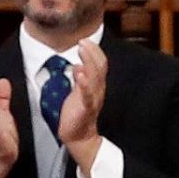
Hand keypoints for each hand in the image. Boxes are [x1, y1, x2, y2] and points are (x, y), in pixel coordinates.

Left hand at [57, 40, 107, 173]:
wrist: (79, 137)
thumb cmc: (78, 113)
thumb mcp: (80, 92)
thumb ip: (81, 78)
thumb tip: (79, 64)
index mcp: (96, 85)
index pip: (100, 64)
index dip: (94, 51)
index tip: (85, 40)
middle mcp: (98, 90)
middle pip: (100, 67)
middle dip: (92, 52)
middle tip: (83, 41)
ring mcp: (93, 99)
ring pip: (95, 78)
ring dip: (89, 62)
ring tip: (82, 49)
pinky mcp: (85, 109)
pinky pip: (87, 95)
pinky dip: (84, 83)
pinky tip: (79, 73)